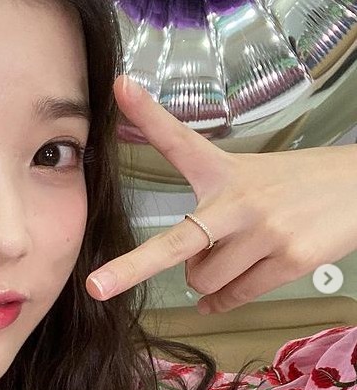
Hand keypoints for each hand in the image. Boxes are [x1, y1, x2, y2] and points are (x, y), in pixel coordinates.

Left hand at [86, 74, 356, 313]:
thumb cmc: (291, 185)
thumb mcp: (244, 174)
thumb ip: (206, 211)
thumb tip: (183, 267)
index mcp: (222, 171)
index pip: (179, 140)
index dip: (148, 115)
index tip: (120, 88)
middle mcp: (239, 200)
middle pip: (177, 243)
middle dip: (132, 267)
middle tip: (97, 287)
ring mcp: (265, 232)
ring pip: (203, 280)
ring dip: (204, 279)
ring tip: (229, 256)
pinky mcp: (291, 259)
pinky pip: (235, 295)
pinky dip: (220, 301)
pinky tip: (221, 294)